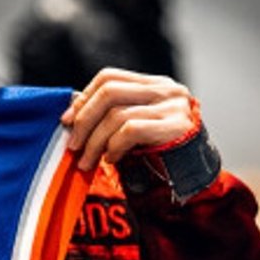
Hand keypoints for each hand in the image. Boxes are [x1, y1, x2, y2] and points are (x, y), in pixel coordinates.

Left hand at [62, 68, 194, 170]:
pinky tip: (111, 159)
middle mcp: (166, 90)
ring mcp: (174, 107)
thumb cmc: (157, 156)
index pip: (109, 77)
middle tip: (73, 145)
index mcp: (154, 84)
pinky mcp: (176, 127)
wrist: (193, 183)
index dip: (84, 98)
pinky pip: (130, 130)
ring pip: (116, 114)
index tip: (66, 121)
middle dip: (84, 120)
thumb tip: (71, 113)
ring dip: (95, 141)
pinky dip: (114, 146)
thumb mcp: (131, 128)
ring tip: (88, 161)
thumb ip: (110, 115)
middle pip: (110, 91)